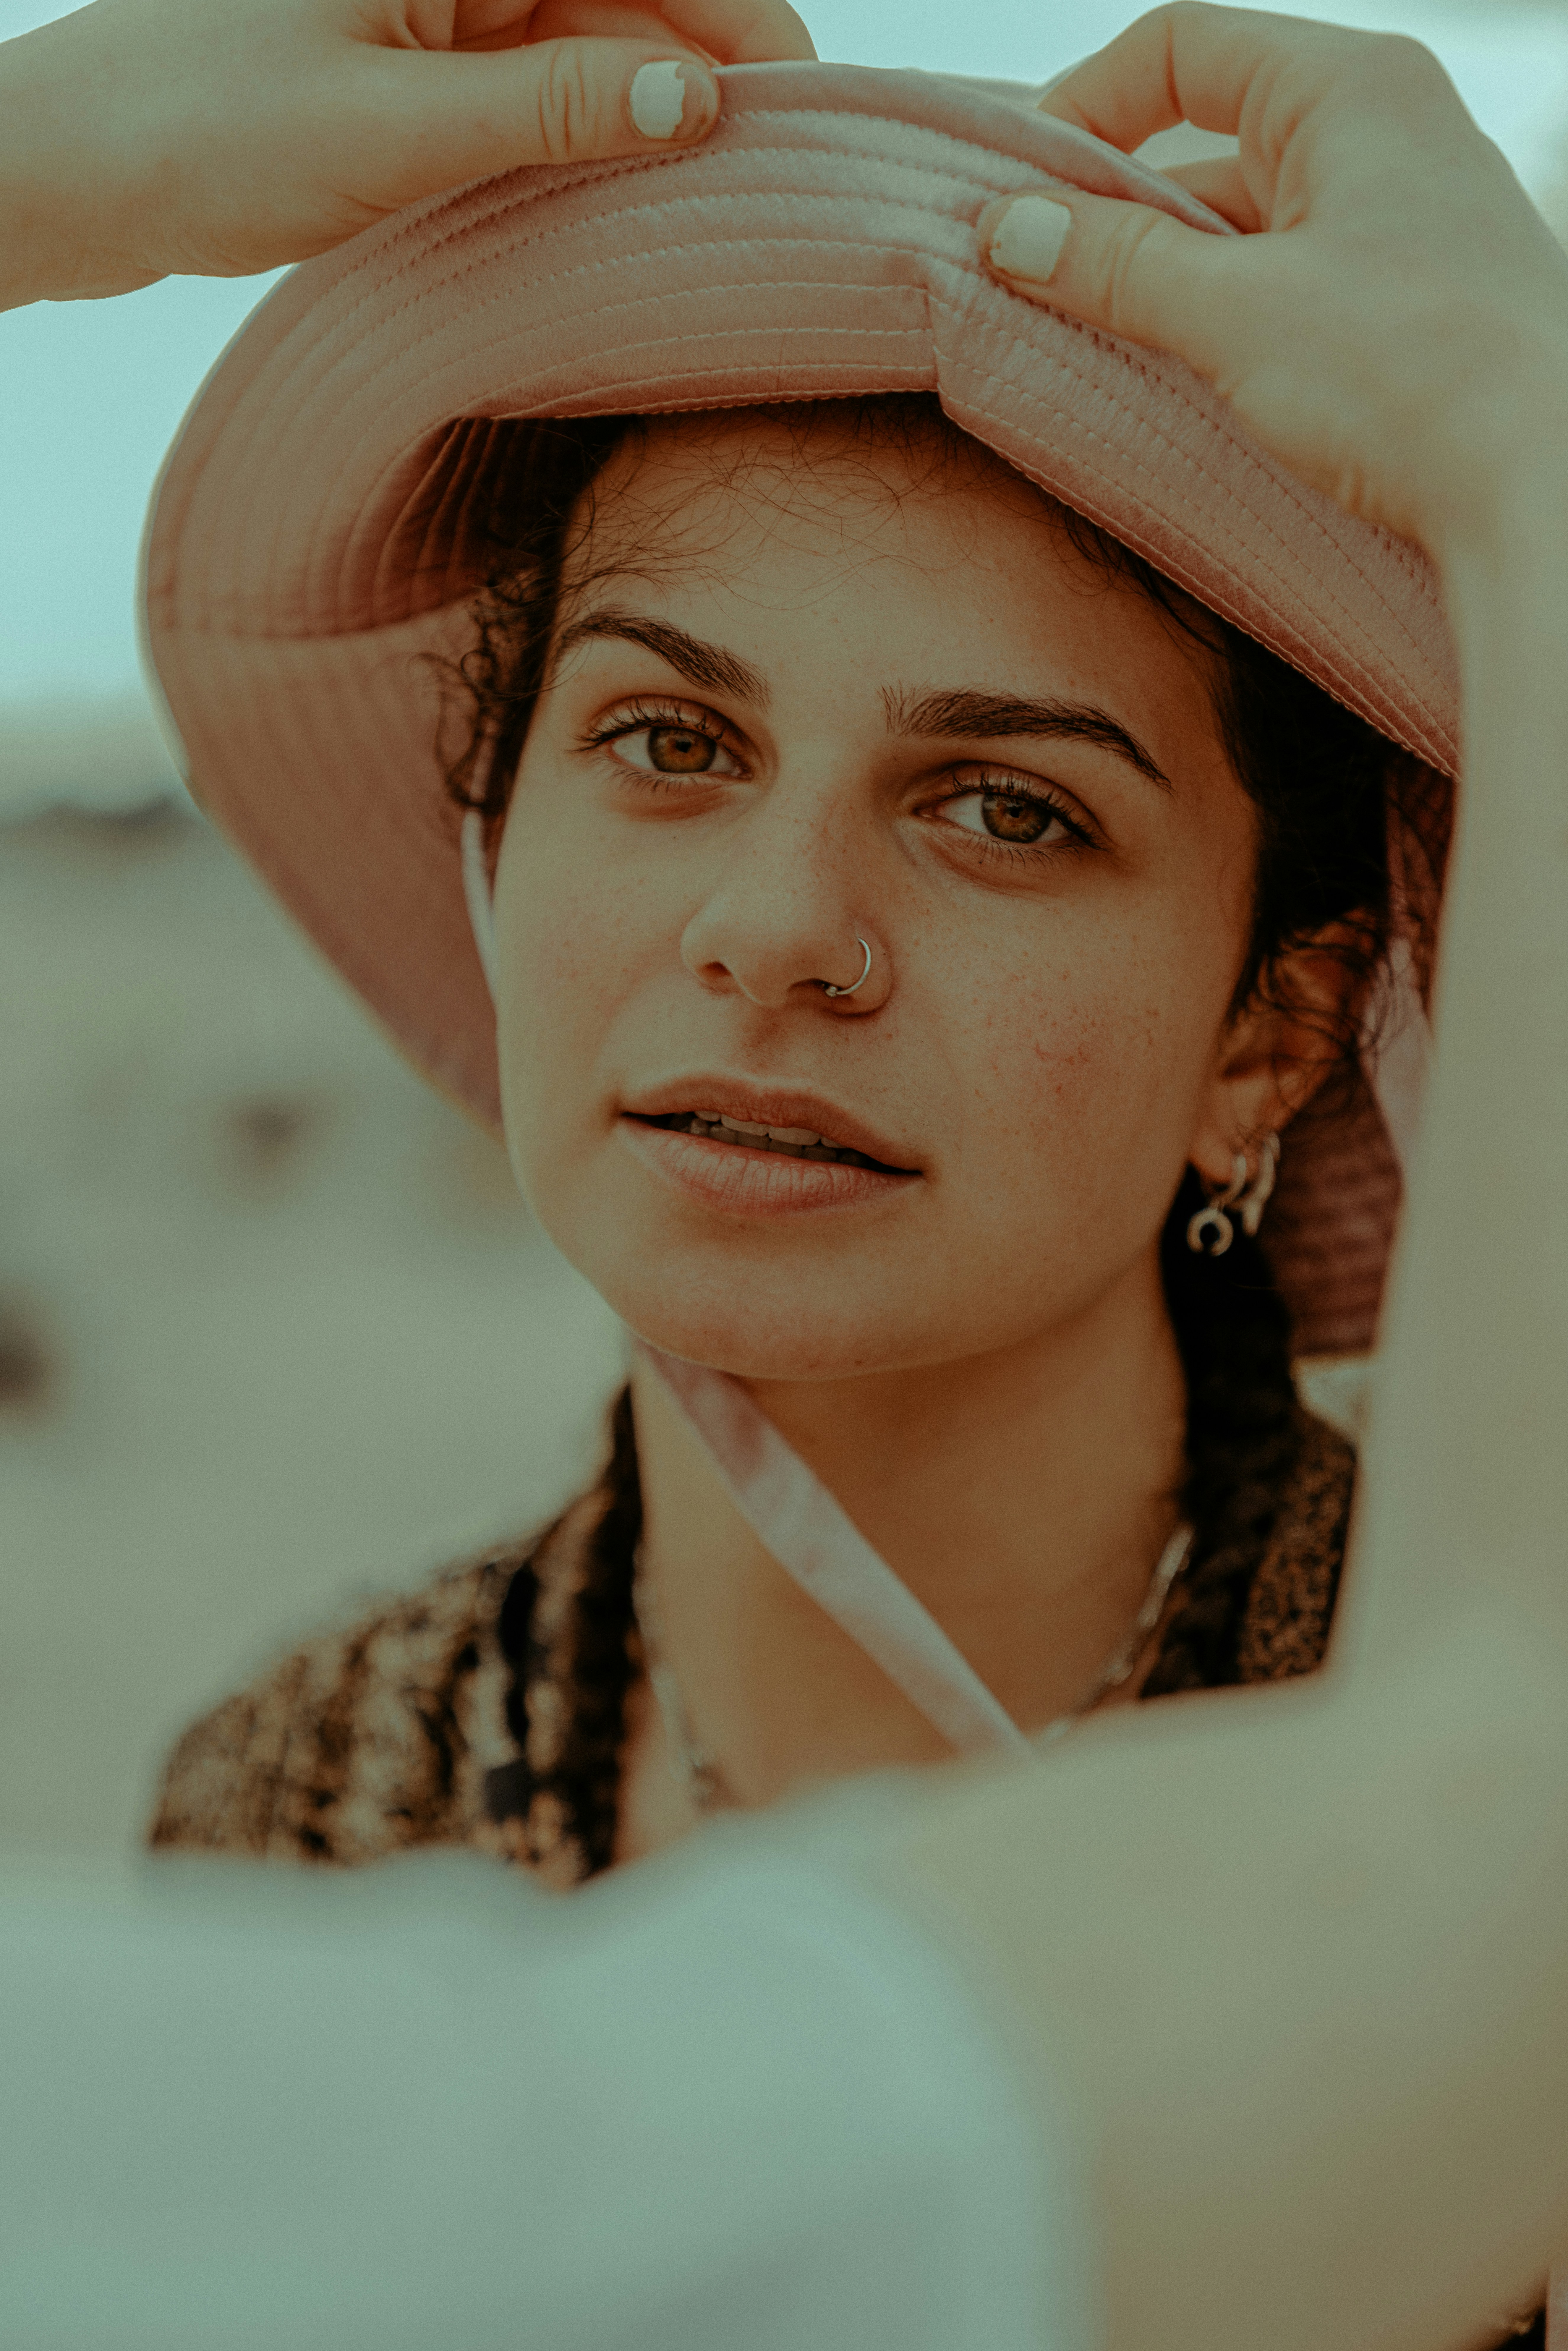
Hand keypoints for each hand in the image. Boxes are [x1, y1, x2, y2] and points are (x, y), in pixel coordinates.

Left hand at [0, 0, 812, 306]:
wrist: (81, 174)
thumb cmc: (202, 133)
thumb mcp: (396, 131)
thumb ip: (551, 111)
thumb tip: (693, 102)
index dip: (742, 32)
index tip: (804, 118)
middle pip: (629, 6)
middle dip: (704, 87)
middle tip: (774, 191)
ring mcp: (436, 10)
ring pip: (588, 56)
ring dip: (645, 129)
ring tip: (709, 215)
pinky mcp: (416, 66)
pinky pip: (532, 97)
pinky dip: (580, 147)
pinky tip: (623, 208)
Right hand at [981, 3, 1567, 572]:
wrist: (1544, 483)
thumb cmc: (1419, 372)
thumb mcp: (1235, 312)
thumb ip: (1116, 266)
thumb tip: (1013, 231)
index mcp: (1349, 91)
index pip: (1180, 50)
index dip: (1084, 107)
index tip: (1019, 187)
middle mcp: (1382, 135)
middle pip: (1205, 141)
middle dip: (1112, 209)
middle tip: (1033, 279)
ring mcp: (1397, 220)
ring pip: (1241, 226)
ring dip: (1161, 277)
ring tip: (1093, 338)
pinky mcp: (1403, 302)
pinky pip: (1282, 286)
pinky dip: (1219, 319)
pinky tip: (1177, 375)